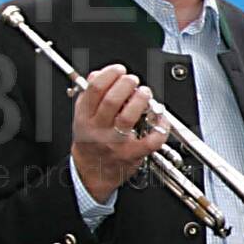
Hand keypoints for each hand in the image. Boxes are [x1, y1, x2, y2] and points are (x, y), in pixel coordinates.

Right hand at [67, 64, 166, 201]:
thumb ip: (89, 94)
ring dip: (141, 100)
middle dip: (126, 84)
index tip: (119, 70)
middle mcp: (99, 129)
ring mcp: (115, 143)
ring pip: (128, 117)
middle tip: (133, 80)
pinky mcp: (132, 154)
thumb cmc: (90, 143)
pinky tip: (161, 118)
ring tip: (145, 93)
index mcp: (85, 117)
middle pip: (112, 100)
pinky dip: (160, 127)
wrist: (91, 174)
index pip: (95, 89)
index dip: (110, 74)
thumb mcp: (82, 116)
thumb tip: (98, 73)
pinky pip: (150, 140)